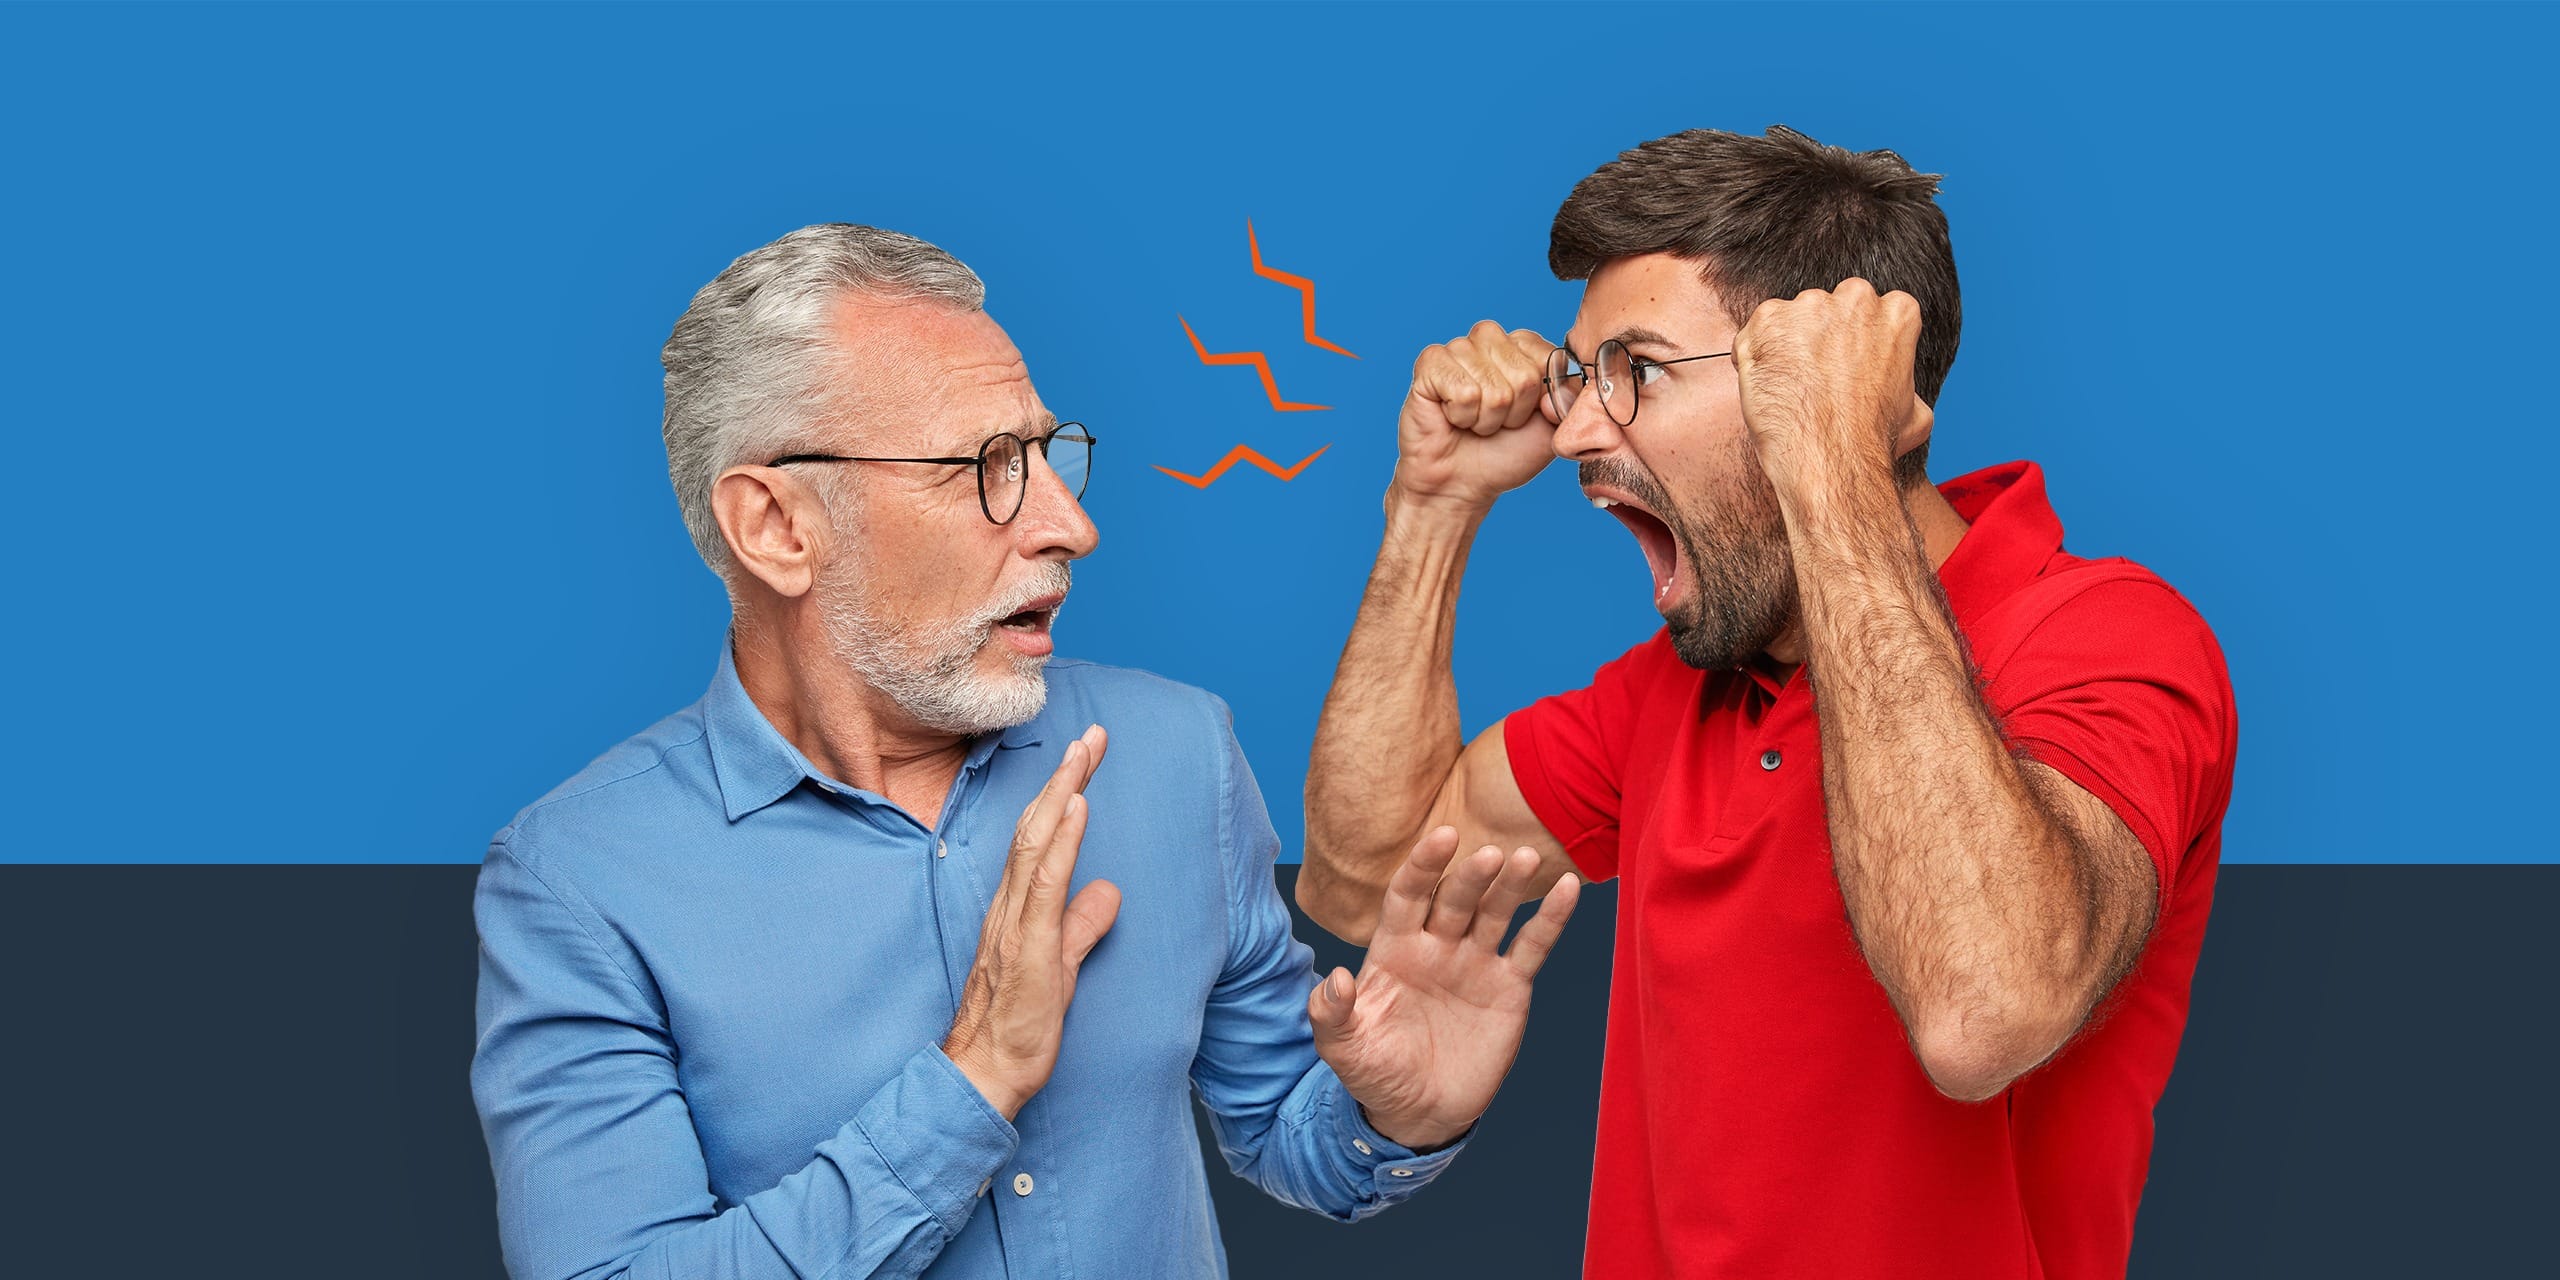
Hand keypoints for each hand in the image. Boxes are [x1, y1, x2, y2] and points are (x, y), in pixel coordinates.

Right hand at [943, 724, 1121, 1118]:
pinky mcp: (1027, 948)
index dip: (1063, 795)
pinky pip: (1044, 885)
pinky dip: (1060, 842)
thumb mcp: (1062, 966)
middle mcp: (1010, 906)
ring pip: (1037, 844)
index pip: (1040, 839)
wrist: (984, 1074)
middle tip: (1092, 735)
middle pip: (1037, 828)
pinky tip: (1076, 810)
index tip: (1087, 757)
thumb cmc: (1018, 1025)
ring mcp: (1016, 924)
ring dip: (1063, 793)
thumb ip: (1082, 927)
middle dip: (1066, 777)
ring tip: (1085, 754)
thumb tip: (1108, 892)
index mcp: (1017, 908)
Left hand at [1310, 827, 1580, 1150]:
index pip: (1407, 896)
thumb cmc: (1375, 1073)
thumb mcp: (1343, 1049)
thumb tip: (1336, 979)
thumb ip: (1332, 1014)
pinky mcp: (1509, 986)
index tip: (1442, 838)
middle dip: (1470, 877)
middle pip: (1455, 899)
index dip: (1423, 867)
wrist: (1420, 1113)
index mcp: (1395, 949)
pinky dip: (1551, 917)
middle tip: (1489, 855)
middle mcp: (1436, 945)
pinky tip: (1568, 887)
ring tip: (1528, 858)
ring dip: (1511, 886)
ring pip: (1495, 913)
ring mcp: (1475, 962)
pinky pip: (1532, 946)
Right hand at [1393, 321, 1563, 512]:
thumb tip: (1559, 386)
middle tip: (1496, 422)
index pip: (1550, 359)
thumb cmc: (1506, 452)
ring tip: (1474, 421)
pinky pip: (1462, 390)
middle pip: (1524, 374)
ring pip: (1492, 385)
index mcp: (1524, 346)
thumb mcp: (1554, 426)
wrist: (1464, 482)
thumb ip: (1570, 398)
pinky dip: (1462, 415)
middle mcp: (1491, 340)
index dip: (1540, 401)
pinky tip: (1452, 417)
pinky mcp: (1431, 363)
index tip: (1525, 416)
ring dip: (1486, 417)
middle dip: (1513, 412)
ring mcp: (1460, 348)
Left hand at [1731, 278, 1933, 501]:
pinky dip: (1756, 355)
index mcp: (1897, 312)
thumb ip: (1907, 387)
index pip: (1872, 311)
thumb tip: (1906, 397)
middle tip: (1817, 378)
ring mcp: (1809, 306)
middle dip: (1821, 336)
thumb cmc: (1873, 442)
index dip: (1854, 342)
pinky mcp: (1769, 320)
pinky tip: (1770, 386)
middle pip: (1830, 308)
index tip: (1847, 367)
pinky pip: (1756, 332)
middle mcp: (1855, 299)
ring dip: (1788, 346)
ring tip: (1793, 388)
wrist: (1830, 459)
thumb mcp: (1916, 414)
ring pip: (1792, 318)